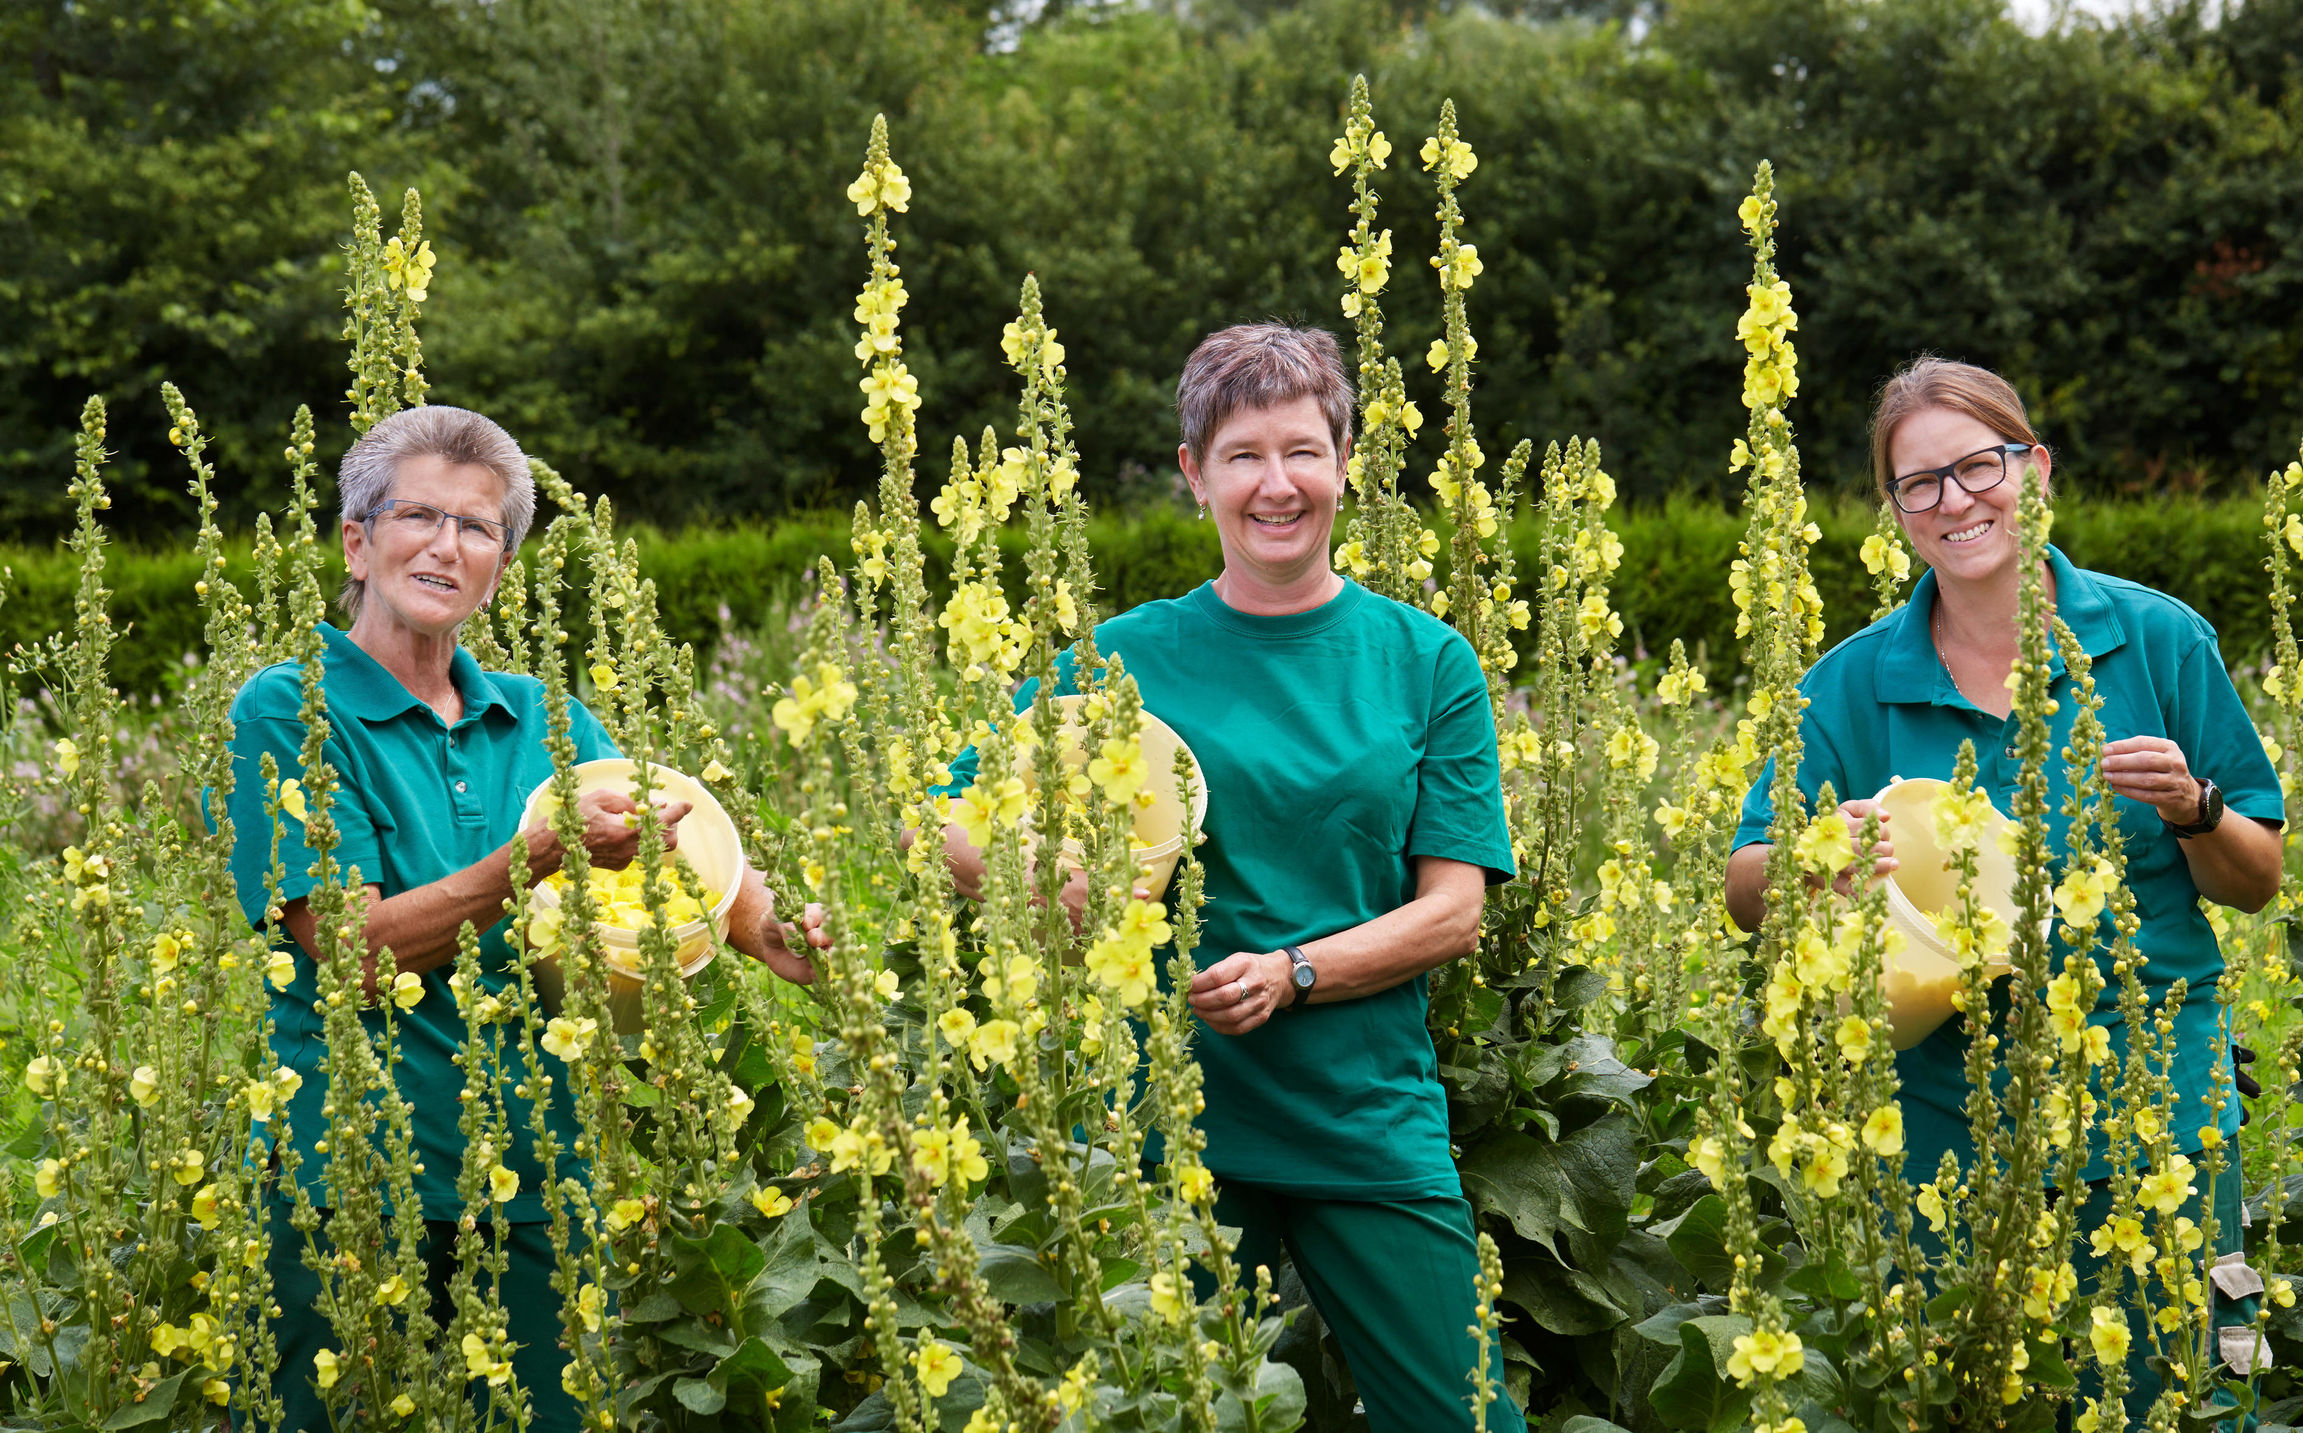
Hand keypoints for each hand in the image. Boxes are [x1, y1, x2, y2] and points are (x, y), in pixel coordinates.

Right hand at [568, 787, 690, 870]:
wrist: (551, 847)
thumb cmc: (573, 818)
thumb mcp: (601, 798)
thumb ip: (631, 801)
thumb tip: (656, 804)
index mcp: (624, 831)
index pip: (662, 822)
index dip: (678, 812)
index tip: (688, 804)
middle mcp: (628, 850)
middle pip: (667, 841)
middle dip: (671, 824)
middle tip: (662, 810)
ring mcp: (624, 860)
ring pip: (654, 847)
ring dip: (656, 832)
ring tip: (642, 817)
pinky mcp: (619, 865)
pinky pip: (639, 851)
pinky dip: (640, 839)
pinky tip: (625, 828)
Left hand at [750, 876, 825, 985]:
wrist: (771, 944)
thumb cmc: (775, 926)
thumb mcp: (775, 921)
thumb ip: (786, 928)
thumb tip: (797, 945)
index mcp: (816, 915)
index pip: (819, 915)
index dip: (813, 920)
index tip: (805, 924)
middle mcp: (824, 933)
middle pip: (829, 935)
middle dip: (822, 937)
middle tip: (812, 940)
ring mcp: (822, 952)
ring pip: (831, 955)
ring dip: (828, 958)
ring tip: (822, 960)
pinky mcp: (817, 969)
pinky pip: (824, 974)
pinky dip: (824, 976)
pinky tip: (819, 977)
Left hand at [1189, 950, 1290, 1035]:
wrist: (1279, 977)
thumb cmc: (1250, 968)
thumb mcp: (1236, 959)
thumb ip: (1215, 972)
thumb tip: (1192, 986)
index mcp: (1245, 964)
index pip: (1218, 976)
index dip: (1199, 984)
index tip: (1189, 986)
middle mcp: (1255, 983)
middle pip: (1224, 997)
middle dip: (1202, 1001)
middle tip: (1191, 1000)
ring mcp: (1260, 1002)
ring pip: (1230, 1016)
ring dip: (1208, 1015)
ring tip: (1198, 1010)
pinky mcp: (1261, 1017)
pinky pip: (1237, 1028)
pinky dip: (1219, 1026)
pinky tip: (1210, 1019)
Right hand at [1828, 798, 1895, 899]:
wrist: (1804, 844)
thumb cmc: (1835, 825)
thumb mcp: (1848, 809)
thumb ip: (1867, 807)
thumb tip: (1886, 816)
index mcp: (1838, 824)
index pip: (1867, 828)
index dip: (1882, 832)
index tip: (1884, 836)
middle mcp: (1832, 843)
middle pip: (1865, 847)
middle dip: (1884, 849)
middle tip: (1888, 851)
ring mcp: (1829, 863)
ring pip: (1857, 865)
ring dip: (1878, 866)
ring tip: (1892, 864)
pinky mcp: (1827, 880)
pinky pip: (1842, 888)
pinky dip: (1857, 893)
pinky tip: (1871, 894)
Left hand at [2101, 736, 2201, 823]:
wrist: (2185, 795)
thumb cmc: (2161, 770)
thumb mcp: (2155, 756)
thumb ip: (2135, 752)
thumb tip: (2107, 753)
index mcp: (2170, 747)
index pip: (2144, 743)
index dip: (2123, 746)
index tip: (2105, 750)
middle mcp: (2175, 763)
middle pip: (2146, 760)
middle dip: (2122, 761)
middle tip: (2104, 764)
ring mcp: (2175, 781)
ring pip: (2146, 779)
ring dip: (2123, 777)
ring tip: (2107, 776)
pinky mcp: (2171, 798)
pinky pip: (2146, 795)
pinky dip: (2128, 791)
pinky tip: (2115, 787)